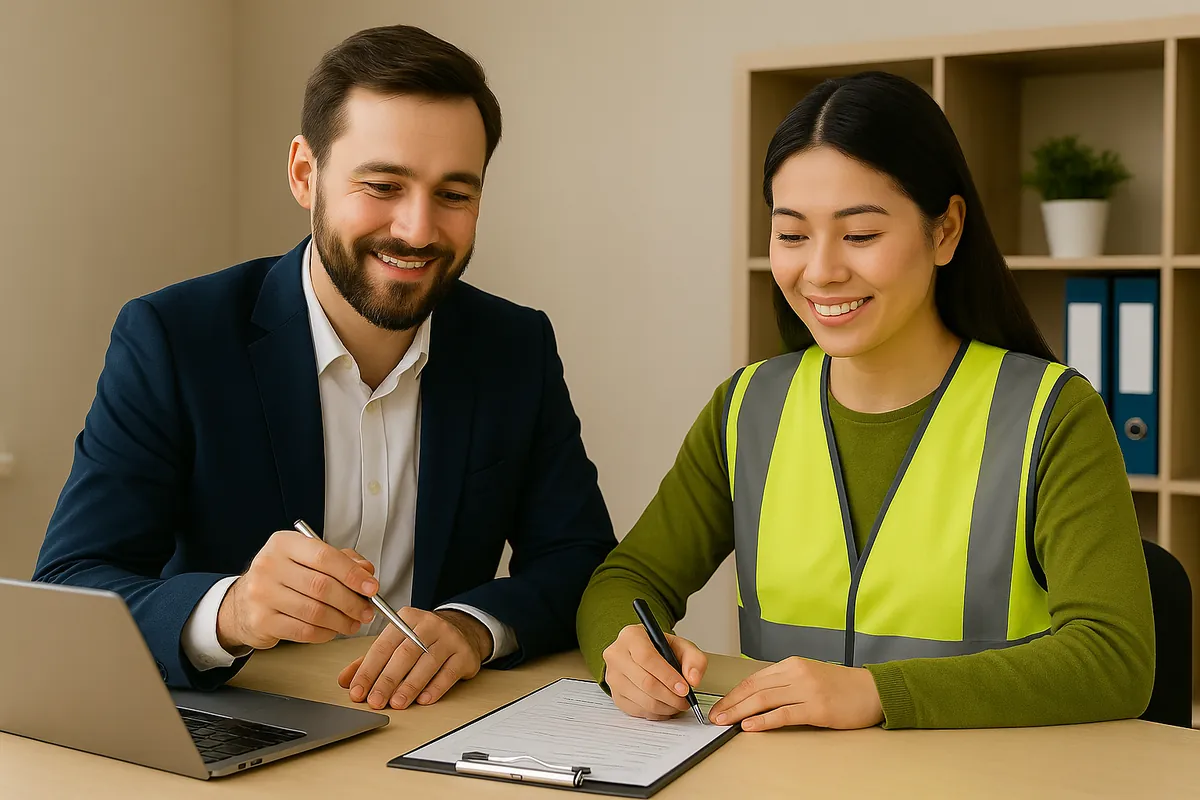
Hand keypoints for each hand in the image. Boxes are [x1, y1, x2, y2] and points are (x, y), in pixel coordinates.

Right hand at [216, 531, 379, 650]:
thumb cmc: (284, 577)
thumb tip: (367, 572)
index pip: (324, 556)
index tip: (372, 587)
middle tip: (367, 611)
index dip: (352, 574)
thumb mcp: (309, 559)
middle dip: (351, 602)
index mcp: (284, 544)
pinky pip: (304, 631)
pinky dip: (325, 633)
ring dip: (342, 621)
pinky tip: (333, 630)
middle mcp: (269, 565)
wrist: (243, 602)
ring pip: (315, 612)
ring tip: (354, 623)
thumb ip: (341, 560)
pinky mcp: (261, 620)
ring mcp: (262, 594)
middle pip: (322, 587)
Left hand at [337, 609, 490, 709]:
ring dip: (409, 686)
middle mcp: (430, 624)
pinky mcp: (465, 654)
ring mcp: (450, 638)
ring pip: (427, 664)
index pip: (383, 645)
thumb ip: (370, 660)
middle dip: (387, 680)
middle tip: (375, 701)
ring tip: (396, 703)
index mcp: (407, 618)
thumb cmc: (423, 639)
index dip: (368, 670)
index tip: (357, 691)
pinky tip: (423, 700)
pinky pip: (449, 673)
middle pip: (405, 654)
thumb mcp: (396, 643)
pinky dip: (434, 688)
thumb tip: (345, 680)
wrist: (463, 632)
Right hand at [601, 624, 707, 720]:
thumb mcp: (681, 646)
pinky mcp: (615, 695)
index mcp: (631, 636)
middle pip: (645, 682)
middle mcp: (616, 655)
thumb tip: (693, 679)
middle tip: (685, 700)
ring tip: (678, 703)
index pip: (647, 658)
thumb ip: (694, 659)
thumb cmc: (660, 649)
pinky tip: (665, 706)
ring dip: (666, 707)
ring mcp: (613, 677)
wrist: (643, 654)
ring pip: (642, 700)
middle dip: (670, 696)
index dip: (668, 676)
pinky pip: (638, 711)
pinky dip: (656, 713)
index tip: (684, 688)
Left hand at [709, 656, 883, 730]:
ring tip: (725, 722)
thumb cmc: (841, 686)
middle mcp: (796, 674)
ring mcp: (806, 690)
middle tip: (715, 716)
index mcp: (791, 665)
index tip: (719, 706)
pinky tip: (750, 726)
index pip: (753, 679)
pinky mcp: (817, 708)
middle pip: (754, 689)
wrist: (872, 690)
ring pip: (764, 700)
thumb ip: (785, 683)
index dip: (733, 694)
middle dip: (731, 704)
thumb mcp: (809, 676)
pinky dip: (764, 721)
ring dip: (740, 712)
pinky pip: (784, 714)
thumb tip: (757, 698)